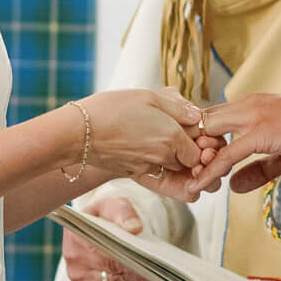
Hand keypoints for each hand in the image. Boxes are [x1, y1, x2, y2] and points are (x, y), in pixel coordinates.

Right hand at [62, 194, 145, 280]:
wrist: (98, 230)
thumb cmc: (107, 217)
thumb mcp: (116, 206)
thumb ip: (125, 213)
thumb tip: (134, 228)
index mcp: (75, 232)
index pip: (103, 247)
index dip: (124, 254)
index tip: (142, 256)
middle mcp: (71, 256)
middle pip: (108, 268)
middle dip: (130, 267)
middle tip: (149, 265)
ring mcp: (76, 275)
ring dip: (127, 277)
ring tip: (142, 268)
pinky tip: (129, 275)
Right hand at [78, 90, 209, 183]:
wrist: (77, 132)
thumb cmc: (110, 109)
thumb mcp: (147, 97)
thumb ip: (177, 107)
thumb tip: (197, 116)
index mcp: (171, 137)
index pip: (203, 152)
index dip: (204, 144)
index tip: (199, 133)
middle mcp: (163, 157)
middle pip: (192, 166)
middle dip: (197, 157)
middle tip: (194, 143)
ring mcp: (149, 169)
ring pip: (178, 176)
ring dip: (182, 168)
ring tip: (179, 152)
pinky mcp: (135, 176)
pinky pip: (162, 183)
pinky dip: (168, 178)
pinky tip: (166, 165)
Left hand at [193, 94, 280, 194]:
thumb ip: (257, 169)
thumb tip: (234, 185)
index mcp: (253, 107)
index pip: (214, 118)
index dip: (202, 140)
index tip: (197, 161)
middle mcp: (248, 106)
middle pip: (203, 121)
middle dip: (192, 145)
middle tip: (187, 170)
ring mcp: (253, 116)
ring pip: (209, 133)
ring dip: (197, 158)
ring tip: (189, 180)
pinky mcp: (261, 132)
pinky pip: (227, 154)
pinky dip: (211, 170)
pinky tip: (200, 184)